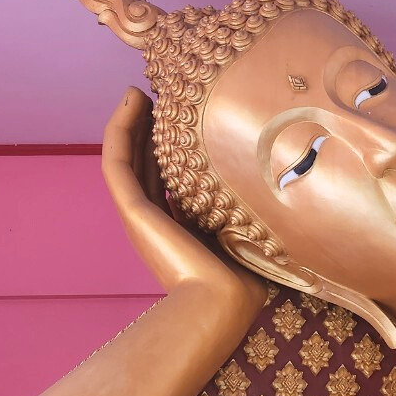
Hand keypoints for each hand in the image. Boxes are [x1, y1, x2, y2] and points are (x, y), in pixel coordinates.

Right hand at [102, 88, 267, 304]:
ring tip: (139, 91)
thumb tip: (279, 182)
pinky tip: (131, 101)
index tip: (180, 113)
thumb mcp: (246, 233)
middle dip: (148, 127)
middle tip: (156, 93)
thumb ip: (248, 210)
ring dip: (129, 121)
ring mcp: (140, 216)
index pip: (166, 177)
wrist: (223, 305)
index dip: (167, 145)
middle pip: (143, 162)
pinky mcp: (132, 212)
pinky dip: (119, 131)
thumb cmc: (244, 279)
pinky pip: (116, 163)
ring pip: (125, 157)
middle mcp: (155, 221)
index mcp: (180, 228)